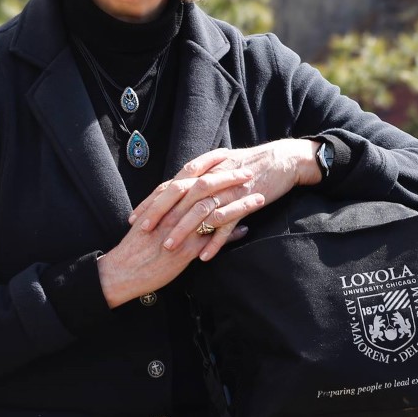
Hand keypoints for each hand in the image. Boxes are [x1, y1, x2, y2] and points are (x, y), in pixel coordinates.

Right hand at [98, 164, 257, 306]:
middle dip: (229, 177)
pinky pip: (213, 239)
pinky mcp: (186, 250)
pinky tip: (246, 229)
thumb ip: (166, 206)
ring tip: (259, 197)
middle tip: (248, 172)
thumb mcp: (149, 219)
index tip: (228, 154)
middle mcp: (173, 211)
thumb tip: (183, 197)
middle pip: (206, 186)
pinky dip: (231, 234)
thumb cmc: (135, 247)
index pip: (190, 173)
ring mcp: (181, 230)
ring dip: (239, 203)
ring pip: (214, 210)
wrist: (122, 272)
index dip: (210, 162)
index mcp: (164, 201)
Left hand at [128, 139, 321, 262]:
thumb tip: (179, 192)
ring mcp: (229, 190)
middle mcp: (213, 177)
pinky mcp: (246, 201)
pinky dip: (215, 240)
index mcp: (205, 169)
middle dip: (160, 213)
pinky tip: (204, 256)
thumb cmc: (251, 166)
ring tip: (169, 248)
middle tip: (145, 231)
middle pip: (180, 195)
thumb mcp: (223, 167)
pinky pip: (227, 223)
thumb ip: (202, 178)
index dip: (152, 201)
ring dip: (183, 229)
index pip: (171, 184)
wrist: (282, 160)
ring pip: (201, 210)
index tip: (135, 217)